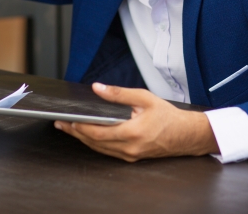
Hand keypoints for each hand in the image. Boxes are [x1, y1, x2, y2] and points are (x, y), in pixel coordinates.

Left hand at [54, 83, 218, 161]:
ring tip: (68, 128)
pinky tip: (86, 135)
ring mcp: (130, 155)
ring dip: (82, 138)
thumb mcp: (143, 98)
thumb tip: (97, 88)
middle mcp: (129, 148)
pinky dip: (94, 143)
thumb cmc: (167, 116)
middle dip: (75, 132)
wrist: (187, 135)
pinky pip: (107, 151)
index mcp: (132, 133)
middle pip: (94, 142)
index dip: (79, 127)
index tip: (66, 120)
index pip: (97, 132)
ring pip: (99, 149)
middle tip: (60, 124)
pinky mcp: (131, 157)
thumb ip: (118, 94)